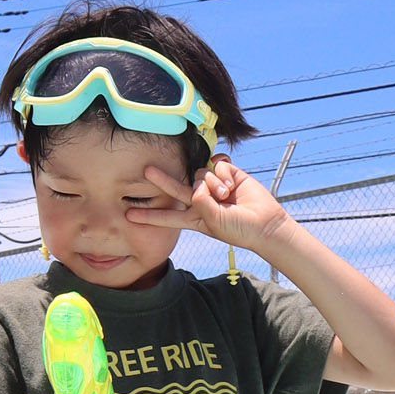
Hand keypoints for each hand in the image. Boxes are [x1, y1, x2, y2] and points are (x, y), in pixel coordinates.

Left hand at [129, 156, 288, 256]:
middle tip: (146, 170)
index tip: (129, 215)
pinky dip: (223, 171)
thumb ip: (202, 203)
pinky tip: (232, 182)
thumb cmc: (239, 229)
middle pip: (176, 188)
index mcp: (194, 217)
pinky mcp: (227, 173)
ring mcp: (213, 186)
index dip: (149, 216)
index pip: (168, 216)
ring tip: (226, 195)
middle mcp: (201, 200)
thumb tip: (199, 183)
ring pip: (200, 174)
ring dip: (213, 182)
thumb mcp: (215, 222)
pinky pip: (217, 164)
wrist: (265, 223)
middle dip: (162, 180)